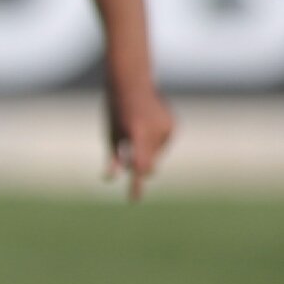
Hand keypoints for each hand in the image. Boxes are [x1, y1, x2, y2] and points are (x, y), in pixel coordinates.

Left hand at [104, 83, 174, 201]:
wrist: (132, 84)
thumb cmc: (115, 111)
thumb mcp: (111, 134)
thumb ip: (113, 157)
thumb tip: (110, 178)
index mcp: (136, 133)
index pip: (138, 165)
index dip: (136, 184)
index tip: (134, 199)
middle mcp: (155, 131)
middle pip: (148, 164)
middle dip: (140, 165)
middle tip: (129, 150)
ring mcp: (167, 128)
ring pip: (156, 155)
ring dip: (146, 150)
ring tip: (137, 128)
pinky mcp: (173, 125)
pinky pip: (163, 144)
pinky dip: (154, 142)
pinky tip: (147, 124)